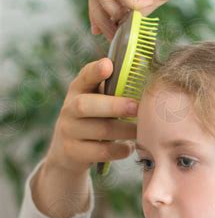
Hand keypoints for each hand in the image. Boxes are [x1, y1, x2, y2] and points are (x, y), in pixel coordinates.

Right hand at [45, 58, 137, 174]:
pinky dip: (120, 149)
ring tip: (142, 130)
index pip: (84, 77)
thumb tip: (143, 65)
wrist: (68, 151)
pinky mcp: (73, 152)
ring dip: (125, 130)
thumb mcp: (98, 100)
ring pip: (100, 130)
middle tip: (137, 107)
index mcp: (78, 90)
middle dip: (114, 106)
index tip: (108, 65)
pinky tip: (130, 147)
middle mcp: (69, 108)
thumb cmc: (94, 119)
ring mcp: (69, 131)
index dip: (95, 71)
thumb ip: (115, 87)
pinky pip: (102, 151)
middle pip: (86, 105)